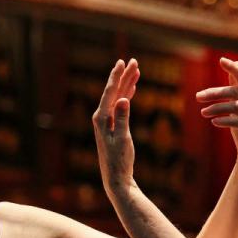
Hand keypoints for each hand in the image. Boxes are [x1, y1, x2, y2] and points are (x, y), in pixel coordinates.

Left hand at [93, 58, 140, 192]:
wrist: (116, 176)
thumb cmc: (119, 160)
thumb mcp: (123, 140)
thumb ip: (122, 119)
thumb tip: (124, 99)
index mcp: (101, 118)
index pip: (110, 92)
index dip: (117, 76)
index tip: (122, 62)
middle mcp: (101, 117)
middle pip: (114, 91)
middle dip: (124, 76)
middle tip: (133, 61)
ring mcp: (106, 121)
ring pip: (118, 96)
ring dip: (127, 83)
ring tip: (136, 70)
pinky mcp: (112, 125)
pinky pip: (120, 105)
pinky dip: (127, 95)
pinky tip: (132, 88)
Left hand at [197, 58, 237, 167]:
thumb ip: (237, 84)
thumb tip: (237, 62)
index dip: (234, 68)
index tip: (221, 60)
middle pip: (235, 92)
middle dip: (215, 93)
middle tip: (198, 96)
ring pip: (236, 107)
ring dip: (217, 108)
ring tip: (203, 112)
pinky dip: (225, 120)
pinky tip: (214, 122)